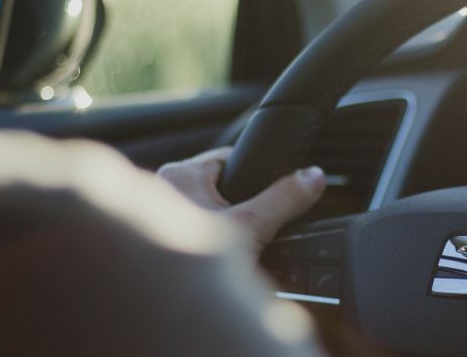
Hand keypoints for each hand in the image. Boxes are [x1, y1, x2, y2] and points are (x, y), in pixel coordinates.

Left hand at [157, 147, 325, 253]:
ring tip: (236, 245)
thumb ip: (285, 199)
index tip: (271, 186)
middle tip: (253, 225)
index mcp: (181, 174)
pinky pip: (189, 230)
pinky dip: (206, 242)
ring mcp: (153, 217)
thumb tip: (313, 178)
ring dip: (223, 225)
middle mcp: (162, 190)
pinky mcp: (157, 242)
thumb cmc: (190, 268)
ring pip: (203, 210)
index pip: (228, 157)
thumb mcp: (251, 226)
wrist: (167, 309)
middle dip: (239, 203)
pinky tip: (217, 261)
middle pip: (218, 186)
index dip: (254, 171)